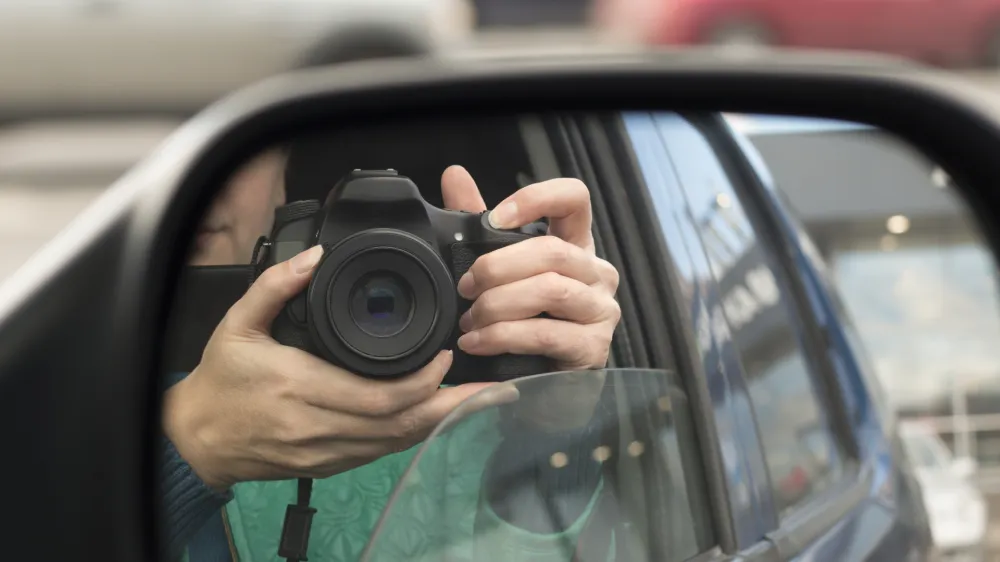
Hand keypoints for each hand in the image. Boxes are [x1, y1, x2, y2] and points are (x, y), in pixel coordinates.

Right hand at [163, 246, 501, 490]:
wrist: (197, 438)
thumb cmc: (220, 381)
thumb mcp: (237, 324)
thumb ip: (275, 286)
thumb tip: (313, 257)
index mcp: (298, 387)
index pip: (379, 394)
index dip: (423, 381)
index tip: (446, 355)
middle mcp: (317, 426)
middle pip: (400, 423)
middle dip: (449, 405)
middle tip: (487, 384)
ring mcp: (325, 451)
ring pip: (396, 443)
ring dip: (439, 423)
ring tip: (476, 401)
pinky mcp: (327, 464)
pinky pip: (381, 453)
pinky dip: (413, 435)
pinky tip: (436, 418)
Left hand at [440, 166, 620, 430]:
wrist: (534, 393)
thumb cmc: (520, 326)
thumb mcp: (498, 273)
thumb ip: (478, 227)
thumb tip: (454, 175)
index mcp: (575, 246)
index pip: (575, 198)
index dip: (536, 198)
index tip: (495, 217)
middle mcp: (597, 274)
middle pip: (552, 250)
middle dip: (497, 267)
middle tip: (464, 288)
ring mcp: (601, 312)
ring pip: (550, 289)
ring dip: (498, 304)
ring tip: (469, 320)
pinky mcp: (594, 350)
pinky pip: (547, 332)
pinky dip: (503, 336)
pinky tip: (477, 342)